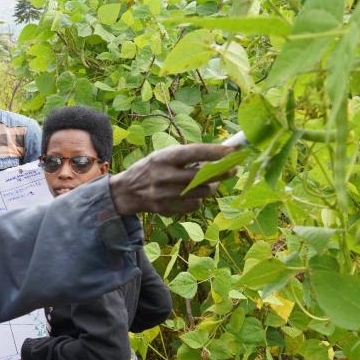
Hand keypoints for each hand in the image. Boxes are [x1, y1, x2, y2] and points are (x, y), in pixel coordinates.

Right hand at [109, 144, 234, 215]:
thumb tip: (221, 154)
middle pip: (203, 176)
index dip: (216, 152)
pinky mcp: (166, 209)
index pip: (194, 153)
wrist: (126, 191)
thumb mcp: (163, 156)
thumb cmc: (151, 169)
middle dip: (223, 172)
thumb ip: (187, 156)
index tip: (233, 151)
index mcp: (163, 158)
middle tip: (234, 168)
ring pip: (202, 193)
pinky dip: (198, 199)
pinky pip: (193, 205)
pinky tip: (194, 194)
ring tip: (213, 181)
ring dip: (212, 186)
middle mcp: (163, 176)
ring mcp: (164, 195)